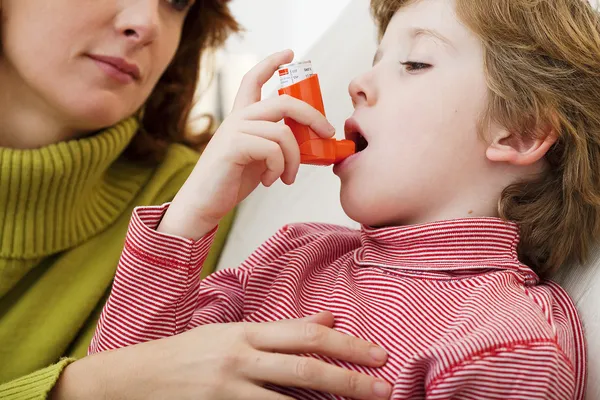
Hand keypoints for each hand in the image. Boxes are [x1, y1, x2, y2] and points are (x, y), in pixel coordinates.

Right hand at [52, 312, 391, 399]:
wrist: (133, 380)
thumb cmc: (185, 354)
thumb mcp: (231, 333)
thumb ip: (280, 330)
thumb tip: (328, 318)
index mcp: (246, 332)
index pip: (305, 334)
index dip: (346, 344)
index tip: (377, 353)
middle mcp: (241, 357)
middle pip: (305, 366)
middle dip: (349, 377)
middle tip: (384, 386)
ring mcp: (229, 388)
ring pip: (289, 399)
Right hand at [158, 49, 334, 238]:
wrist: (203, 204)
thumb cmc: (231, 181)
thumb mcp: (259, 158)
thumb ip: (277, 144)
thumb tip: (312, 141)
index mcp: (242, 117)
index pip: (253, 79)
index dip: (271, 63)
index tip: (290, 53)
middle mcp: (237, 118)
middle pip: (284, 102)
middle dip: (313, 116)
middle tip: (327, 134)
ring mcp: (234, 131)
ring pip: (283, 133)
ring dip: (294, 159)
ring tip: (287, 177)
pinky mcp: (233, 147)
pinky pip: (273, 150)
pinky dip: (279, 168)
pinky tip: (271, 181)